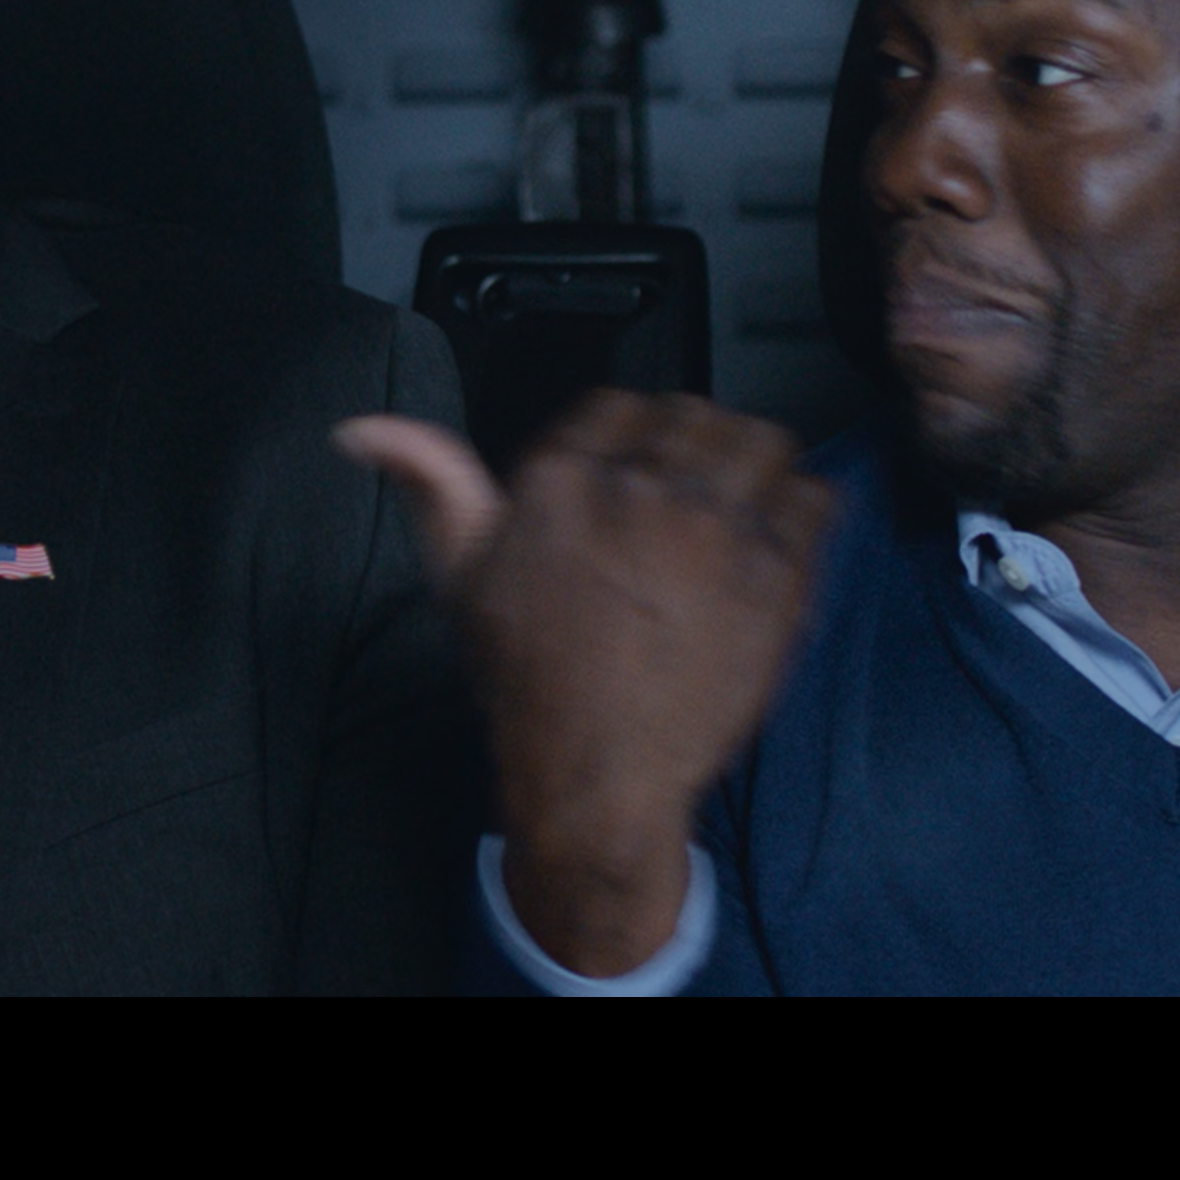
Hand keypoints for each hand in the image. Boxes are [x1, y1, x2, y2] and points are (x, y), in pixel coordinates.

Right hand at [336, 392, 834, 977]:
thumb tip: (363, 431)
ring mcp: (714, 526)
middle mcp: (641, 488)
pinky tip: (777, 545)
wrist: (597, 776)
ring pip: (763, 441)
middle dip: (694, 449)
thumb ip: (429, 483)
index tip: (639, 473)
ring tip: (742, 510)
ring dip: (756, 467)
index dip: (633, 436)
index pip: (622, 403)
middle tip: (692, 501)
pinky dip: (805, 511)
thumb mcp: (462, 576)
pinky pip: (815, 497)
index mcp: (564, 479)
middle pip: (696, 413)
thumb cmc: (531, 683)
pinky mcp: (775, 572)